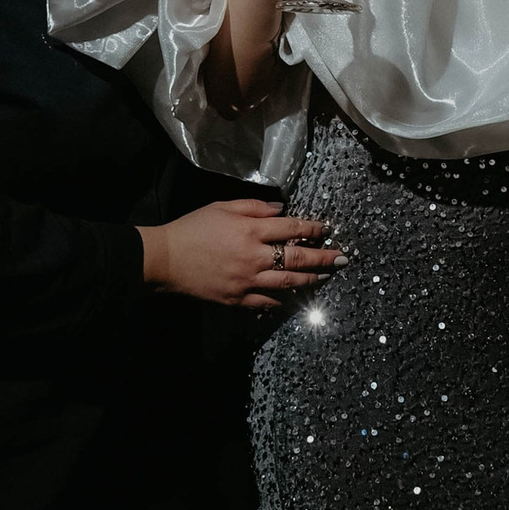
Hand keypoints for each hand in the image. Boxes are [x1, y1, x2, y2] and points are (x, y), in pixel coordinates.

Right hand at [141, 201, 341, 311]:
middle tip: (343, 258)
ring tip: (327, 277)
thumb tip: (282, 211)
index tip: (327, 229)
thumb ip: (254, 207)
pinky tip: (296, 297)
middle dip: (324, 258)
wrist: (165, 260)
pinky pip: (267, 302)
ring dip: (311, 280)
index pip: (291, 229)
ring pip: (288, 283)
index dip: (313, 229)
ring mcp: (247, 282)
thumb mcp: (222, 207)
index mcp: (250, 231)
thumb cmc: (193, 228)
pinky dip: (284, 300)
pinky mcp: (238, 300)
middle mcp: (254, 257)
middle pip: (297, 259)